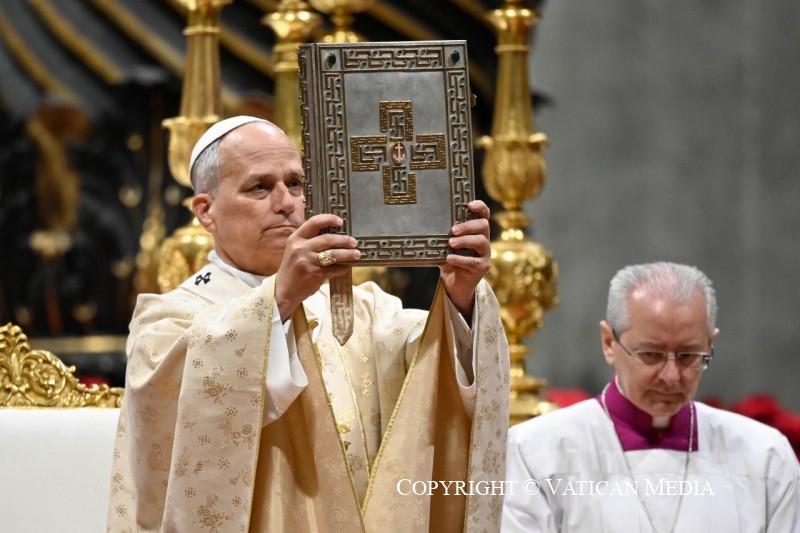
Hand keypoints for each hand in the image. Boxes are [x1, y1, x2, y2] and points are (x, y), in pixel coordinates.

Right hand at [273, 214, 359, 320]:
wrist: (284, 290)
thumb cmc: (293, 269)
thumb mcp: (295, 250)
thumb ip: (310, 241)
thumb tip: (335, 235)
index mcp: (296, 238)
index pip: (314, 222)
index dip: (329, 219)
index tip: (340, 222)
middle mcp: (300, 248)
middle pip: (328, 239)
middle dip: (344, 240)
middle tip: (354, 242)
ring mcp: (307, 261)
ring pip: (334, 254)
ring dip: (348, 254)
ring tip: (357, 254)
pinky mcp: (315, 274)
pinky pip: (334, 269)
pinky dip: (343, 268)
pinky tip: (348, 266)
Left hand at [440, 200, 491, 320]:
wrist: (454, 284)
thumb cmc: (450, 260)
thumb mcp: (445, 245)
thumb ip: (442, 235)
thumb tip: (423, 223)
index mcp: (476, 231)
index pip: (483, 214)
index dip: (479, 207)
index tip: (468, 205)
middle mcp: (483, 240)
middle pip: (483, 225)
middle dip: (468, 226)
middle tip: (453, 230)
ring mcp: (485, 254)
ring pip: (481, 241)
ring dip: (464, 241)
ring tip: (450, 243)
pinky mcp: (482, 267)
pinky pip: (474, 261)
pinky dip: (460, 259)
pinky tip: (449, 259)